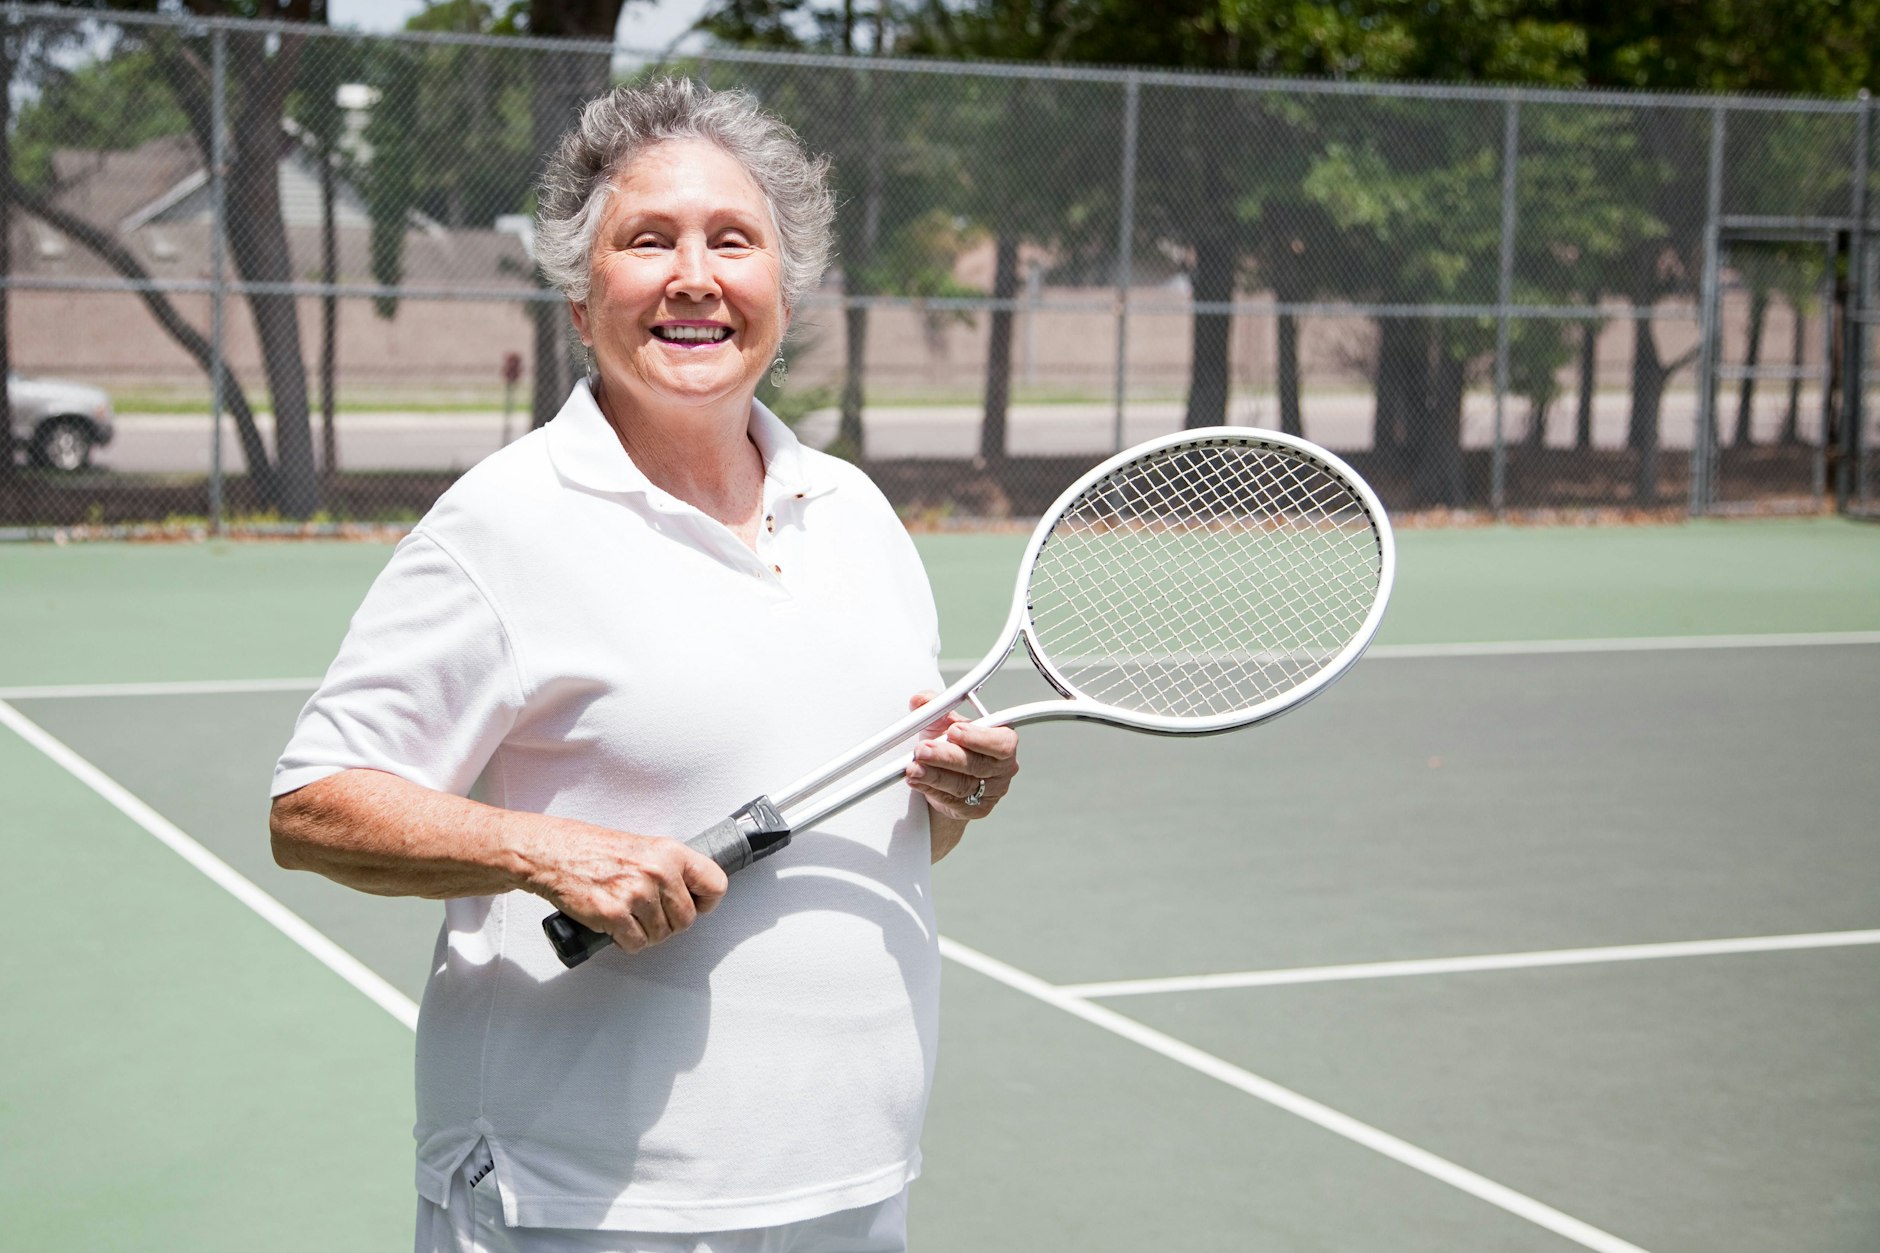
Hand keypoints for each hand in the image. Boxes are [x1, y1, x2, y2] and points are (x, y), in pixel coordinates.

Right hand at [522, 815, 728, 953]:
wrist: (554, 854)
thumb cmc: (595, 850)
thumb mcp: (644, 847)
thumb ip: (670, 868)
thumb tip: (694, 893)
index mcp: (670, 852)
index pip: (715, 884)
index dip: (706, 902)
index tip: (696, 905)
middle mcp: (657, 872)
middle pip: (687, 919)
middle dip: (670, 923)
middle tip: (651, 915)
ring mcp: (636, 894)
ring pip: (662, 935)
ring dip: (647, 933)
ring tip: (631, 917)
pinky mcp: (613, 914)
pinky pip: (636, 944)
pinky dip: (627, 942)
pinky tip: (617, 927)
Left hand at [904, 691, 1019, 823]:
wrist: (948, 776)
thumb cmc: (952, 745)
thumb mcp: (944, 723)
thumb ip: (935, 707)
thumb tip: (920, 700)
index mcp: (1003, 741)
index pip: (1001, 742)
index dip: (978, 737)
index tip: (953, 730)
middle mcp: (1002, 768)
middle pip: (977, 765)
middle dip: (946, 756)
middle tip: (922, 750)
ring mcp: (991, 792)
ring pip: (962, 785)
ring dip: (934, 775)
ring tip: (912, 767)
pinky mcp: (976, 810)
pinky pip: (952, 800)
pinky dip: (930, 789)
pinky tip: (916, 780)